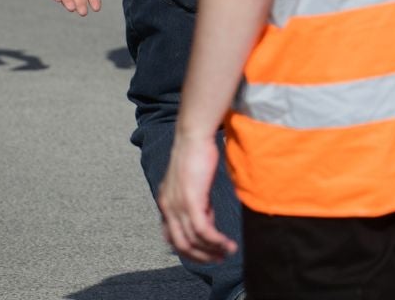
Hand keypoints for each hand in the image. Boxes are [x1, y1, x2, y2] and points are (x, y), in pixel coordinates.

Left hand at [158, 131, 236, 263]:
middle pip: (180, 245)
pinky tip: (227, 244)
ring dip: (211, 251)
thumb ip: (198, 202)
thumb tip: (209, 218)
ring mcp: (178, 206)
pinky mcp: (191, 201)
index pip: (171, 237)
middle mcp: (168, 208)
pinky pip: (203, 230)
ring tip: (228, 253)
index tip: (207, 252)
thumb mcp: (194, 183)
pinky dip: (216, 241)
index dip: (189, 249)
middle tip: (218, 259)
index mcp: (166, 204)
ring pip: (192, 241)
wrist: (193, 135)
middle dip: (200, 256)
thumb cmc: (196, 153)